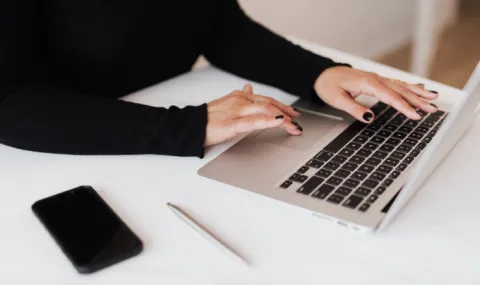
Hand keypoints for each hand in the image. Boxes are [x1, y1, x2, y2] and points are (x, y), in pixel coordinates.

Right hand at [204, 84, 301, 146]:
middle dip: (287, 113)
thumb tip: (249, 87)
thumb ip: (240, 96)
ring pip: (265, 111)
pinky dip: (269, 121)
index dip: (282, 106)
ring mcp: (236, 111)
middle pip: (270, 105)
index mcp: (240, 96)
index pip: (266, 100)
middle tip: (298, 121)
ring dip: (283, 119)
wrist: (190, 126)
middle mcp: (240, 100)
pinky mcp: (232, 123)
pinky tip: (279, 122)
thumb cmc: (207, 118)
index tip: (293, 113)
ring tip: (294, 126)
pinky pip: (254, 121)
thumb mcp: (226, 103)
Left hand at [314, 66, 437, 122]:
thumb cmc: (328, 86)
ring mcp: (377, 78)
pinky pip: (396, 83)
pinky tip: (420, 88)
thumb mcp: (337, 100)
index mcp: (367, 83)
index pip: (390, 97)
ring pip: (401, 86)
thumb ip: (354, 108)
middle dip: (418, 100)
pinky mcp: (376, 80)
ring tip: (434, 98)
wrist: (322, 74)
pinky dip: (410, 86)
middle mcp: (375, 79)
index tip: (416, 115)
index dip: (404, 107)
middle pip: (400, 90)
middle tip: (433, 108)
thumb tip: (369, 118)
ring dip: (418, 92)